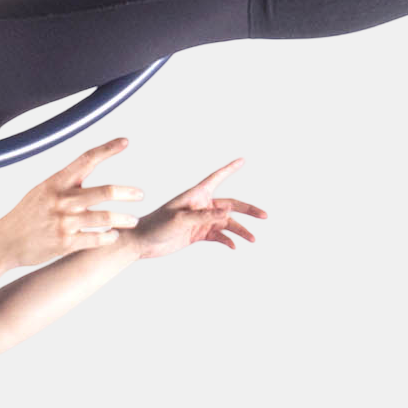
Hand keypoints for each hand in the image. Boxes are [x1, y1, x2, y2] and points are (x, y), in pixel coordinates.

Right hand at [0, 138, 145, 272]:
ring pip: (104, 218)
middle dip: (127, 192)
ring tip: (133, 221)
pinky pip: (95, 239)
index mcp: (55, 182)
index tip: (125, 141)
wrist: (3, 242)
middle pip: (103, 191)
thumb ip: (65, 184)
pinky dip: (108, 237)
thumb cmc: (24, 216)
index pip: (86, 159)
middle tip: (140, 194)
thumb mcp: (41, 191)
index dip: (107, 149)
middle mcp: (61, 200)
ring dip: (123, 219)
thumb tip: (87, 170)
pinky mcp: (65, 243)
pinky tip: (113, 236)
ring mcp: (64, 222)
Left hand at [129, 156, 265, 260]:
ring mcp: (200, 220)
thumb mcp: (180, 219)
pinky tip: (234, 246)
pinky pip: (218, 235)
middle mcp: (201, 206)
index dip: (229, 169)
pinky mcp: (198, 233)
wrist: (142, 242)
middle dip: (248, 210)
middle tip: (265, 216)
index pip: (216, 178)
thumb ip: (204, 216)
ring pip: (227, 223)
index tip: (242, 160)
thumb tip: (228, 212)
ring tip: (252, 239)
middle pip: (230, 205)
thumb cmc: (156, 225)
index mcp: (195, 195)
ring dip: (240, 230)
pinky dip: (227, 240)